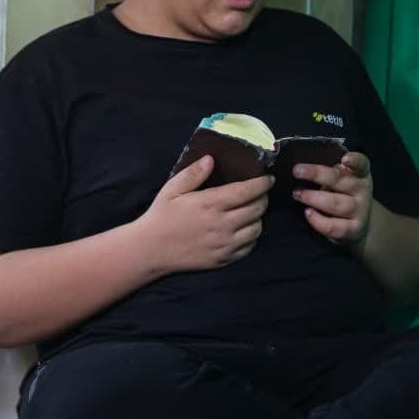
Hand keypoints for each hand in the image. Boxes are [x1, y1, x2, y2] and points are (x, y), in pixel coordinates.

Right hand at [137, 155, 273, 273]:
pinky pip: (248, 247)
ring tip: (252, 211)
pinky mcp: (223, 259)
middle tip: (260, 193)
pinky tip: (244, 230)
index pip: (247, 191)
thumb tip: (211, 159)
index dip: (262, 184)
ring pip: (256, 229)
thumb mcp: (172, 189)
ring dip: (258, 218)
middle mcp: (222, 224)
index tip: (267, 179)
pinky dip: (251, 237)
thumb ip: (193, 173)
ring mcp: (224, 244)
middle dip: (263, 198)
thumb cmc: (161, 216)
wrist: (151, 250)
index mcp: (211, 204)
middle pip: (257, 209)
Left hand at [291, 152, 372, 246]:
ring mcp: (359, 211)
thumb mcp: (342, 180)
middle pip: (341, 181)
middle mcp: (362, 191)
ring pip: (335, 203)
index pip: (361, 164)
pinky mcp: (352, 230)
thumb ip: (329, 173)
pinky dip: (317, 220)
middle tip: (297, 171)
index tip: (344, 159)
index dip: (354, 161)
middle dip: (317, 174)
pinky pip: (332, 226)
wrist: (359, 225)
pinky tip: (307, 213)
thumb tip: (302, 169)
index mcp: (360, 174)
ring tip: (297, 194)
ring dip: (313, 198)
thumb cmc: (343, 195)